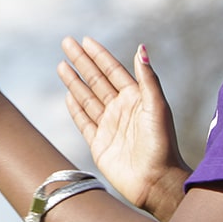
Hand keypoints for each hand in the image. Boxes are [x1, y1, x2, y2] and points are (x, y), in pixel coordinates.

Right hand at [59, 38, 189, 220]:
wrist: (155, 181)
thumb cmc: (161, 144)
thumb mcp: (157, 107)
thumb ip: (147, 79)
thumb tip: (141, 48)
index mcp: (135, 98)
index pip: (112, 71)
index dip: (99, 55)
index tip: (85, 40)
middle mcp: (121, 109)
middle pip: (95, 80)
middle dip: (81, 61)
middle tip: (66, 43)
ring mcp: (108, 126)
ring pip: (86, 98)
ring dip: (74, 81)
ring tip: (61, 65)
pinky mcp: (99, 144)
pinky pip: (84, 121)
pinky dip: (75, 108)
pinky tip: (68, 95)